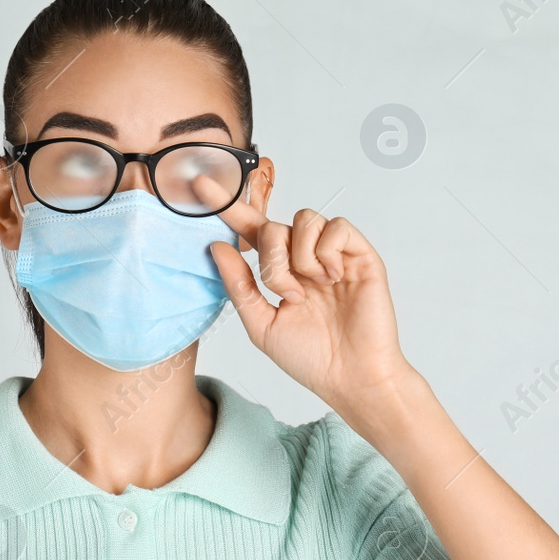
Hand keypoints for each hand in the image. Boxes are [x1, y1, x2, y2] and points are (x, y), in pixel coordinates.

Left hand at [199, 176, 414, 414]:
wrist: (351, 377)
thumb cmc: (311, 358)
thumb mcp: (261, 324)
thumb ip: (238, 285)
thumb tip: (216, 246)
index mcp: (280, 271)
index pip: (251, 230)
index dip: (227, 207)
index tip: (198, 183)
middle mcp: (305, 258)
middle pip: (274, 225)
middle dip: (271, 258)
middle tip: (286, 293)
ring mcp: (333, 255)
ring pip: (305, 219)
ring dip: (299, 256)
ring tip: (311, 288)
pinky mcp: (360, 255)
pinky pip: (336, 227)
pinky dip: (327, 251)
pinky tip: (332, 278)